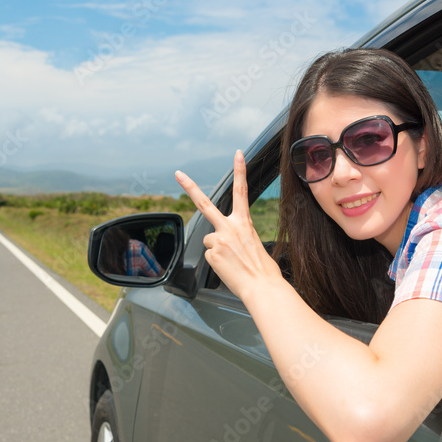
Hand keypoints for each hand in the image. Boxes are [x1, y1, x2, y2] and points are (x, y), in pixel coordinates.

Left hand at [175, 150, 282, 302]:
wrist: (262, 287)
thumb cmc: (264, 270)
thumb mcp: (255, 245)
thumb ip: (239, 236)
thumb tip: (227, 243)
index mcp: (244, 223)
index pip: (241, 191)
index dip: (239, 171)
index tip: (238, 154)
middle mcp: (229, 227)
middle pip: (204, 204)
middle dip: (189, 187)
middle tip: (178, 174)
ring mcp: (218, 240)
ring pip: (208, 240)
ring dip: (217, 250)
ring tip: (232, 261)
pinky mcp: (210, 254)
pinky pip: (208, 255)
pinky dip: (216, 262)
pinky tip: (227, 268)